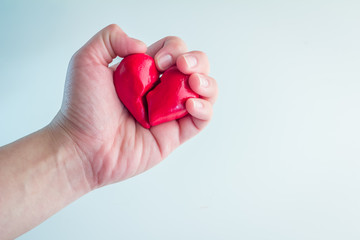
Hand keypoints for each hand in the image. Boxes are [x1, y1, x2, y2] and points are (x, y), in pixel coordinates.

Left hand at [51, 24, 217, 187]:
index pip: (173, 50)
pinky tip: (191, 104)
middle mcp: (161, 89)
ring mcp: (169, 112)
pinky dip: (205, 108)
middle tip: (180, 67)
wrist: (83, 146)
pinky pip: (202, 119)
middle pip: (195, 67)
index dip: (173, 49)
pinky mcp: (175, 134)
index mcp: (145, 71)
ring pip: (205, 91)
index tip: (156, 62)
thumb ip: (110, 38)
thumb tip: (143, 45)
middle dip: (195, 61)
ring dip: (206, 82)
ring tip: (193, 82)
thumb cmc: (82, 108)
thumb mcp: (86, 60)